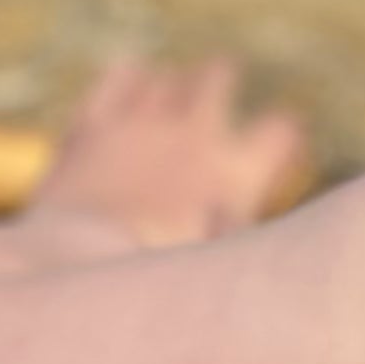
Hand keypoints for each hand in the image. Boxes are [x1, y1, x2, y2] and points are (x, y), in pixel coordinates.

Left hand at [28, 56, 310, 250]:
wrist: (81, 276)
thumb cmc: (155, 287)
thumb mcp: (214, 267)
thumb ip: (234, 230)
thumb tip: (233, 208)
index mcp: (234, 176)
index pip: (280, 131)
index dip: (283, 134)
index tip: (280, 138)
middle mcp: (191, 137)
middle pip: (217, 76)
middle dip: (220, 77)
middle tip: (220, 77)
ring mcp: (139, 126)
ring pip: (166, 78)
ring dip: (172, 84)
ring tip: (172, 92)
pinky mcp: (92, 127)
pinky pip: (117, 78)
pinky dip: (128, 76)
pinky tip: (132, 77)